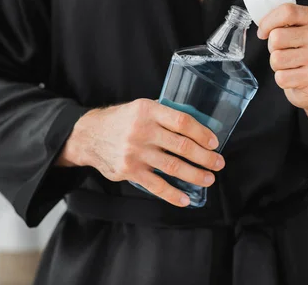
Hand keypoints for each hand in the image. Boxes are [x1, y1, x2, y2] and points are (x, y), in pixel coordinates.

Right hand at [57, 99, 223, 206]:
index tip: (214, 142)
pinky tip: (185, 198)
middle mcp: (142, 130)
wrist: (88, 136)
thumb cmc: (120, 121)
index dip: (202, 133)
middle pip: (182, 146)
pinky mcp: (129, 170)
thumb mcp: (140, 108)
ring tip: (208, 179)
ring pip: (173, 167)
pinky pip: (156, 185)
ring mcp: (135, 152)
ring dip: (195, 175)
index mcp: (148, 110)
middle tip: (218, 163)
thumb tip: (195, 127)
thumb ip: (163, 115)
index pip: (182, 121)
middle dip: (205, 157)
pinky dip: (173, 194)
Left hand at [257, 3, 307, 115]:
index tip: (262, 31)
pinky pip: (281, 77)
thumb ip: (275, 7)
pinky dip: (282, 78)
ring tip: (289, 63)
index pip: (286, 10)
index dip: (267, 21)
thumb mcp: (292, 26)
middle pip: (277, 37)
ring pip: (276, 59)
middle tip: (283, 50)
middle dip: (272, 47)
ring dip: (276, 64)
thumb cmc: (298, 49)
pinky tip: (293, 76)